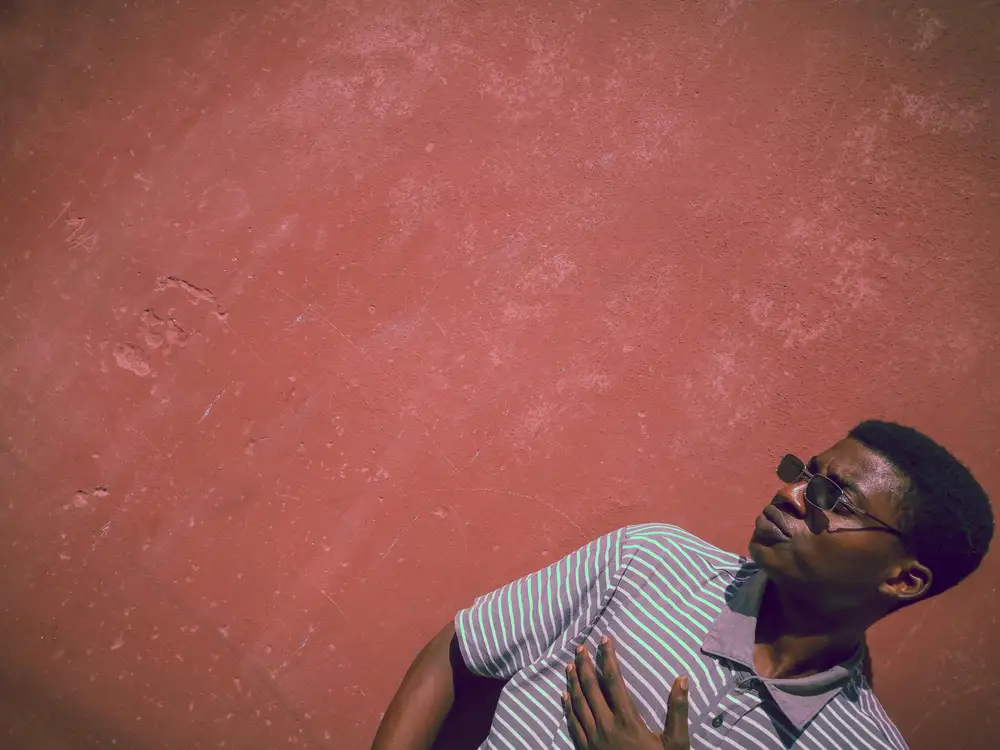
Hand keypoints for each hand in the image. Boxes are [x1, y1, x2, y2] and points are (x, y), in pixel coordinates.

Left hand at [564, 636, 689, 749]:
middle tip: (580, 647)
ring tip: (570, 665)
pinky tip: (564, 696)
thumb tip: (682, 679)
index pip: (614, 681)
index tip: (605, 639)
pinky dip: (567, 707)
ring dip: (573, 682)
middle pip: (591, 688)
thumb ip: (677, 710)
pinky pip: (573, 724)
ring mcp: (593, 739)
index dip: (609, 658)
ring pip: (578, 704)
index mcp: (628, 720)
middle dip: (585, 665)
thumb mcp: (676, 743)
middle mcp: (606, 726)